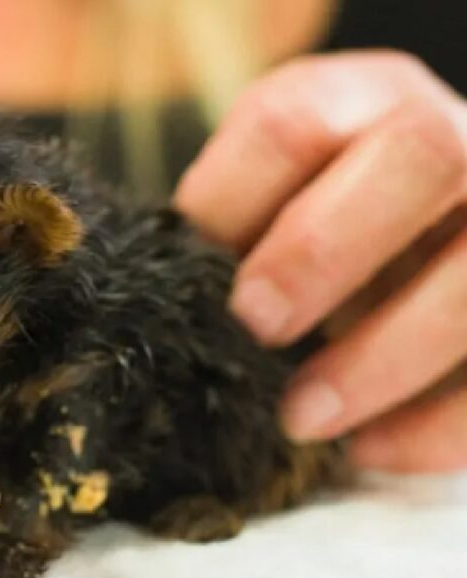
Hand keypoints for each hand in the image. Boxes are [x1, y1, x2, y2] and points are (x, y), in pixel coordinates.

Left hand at [175, 50, 466, 472]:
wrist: (423, 229)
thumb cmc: (319, 220)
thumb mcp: (270, 202)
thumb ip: (230, 229)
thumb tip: (167, 303)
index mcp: (359, 101)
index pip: (292, 123)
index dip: (231, 202)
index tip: (194, 276)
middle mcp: (453, 139)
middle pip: (416, 157)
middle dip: (323, 249)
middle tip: (256, 327)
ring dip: (383, 357)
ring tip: (299, 418)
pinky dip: (435, 425)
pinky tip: (369, 450)